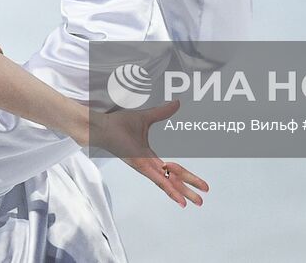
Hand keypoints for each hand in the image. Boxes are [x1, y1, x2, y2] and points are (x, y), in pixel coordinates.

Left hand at [94, 101, 208, 207]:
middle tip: (202, 200)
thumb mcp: (147, 117)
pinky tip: (178, 198)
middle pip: (173, 181)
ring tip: (194, 202)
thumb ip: (162, 112)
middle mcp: (148, 166)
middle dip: (188, 190)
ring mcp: (144, 167)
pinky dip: (168, 188)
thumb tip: (176, 103)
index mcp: (150, 157)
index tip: (200, 184)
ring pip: (167, 183)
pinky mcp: (140, 165)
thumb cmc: (118, 124)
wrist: (102, 126)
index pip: (172, 171)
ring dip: (182, 192)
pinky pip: (157, 179)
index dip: (186, 177)